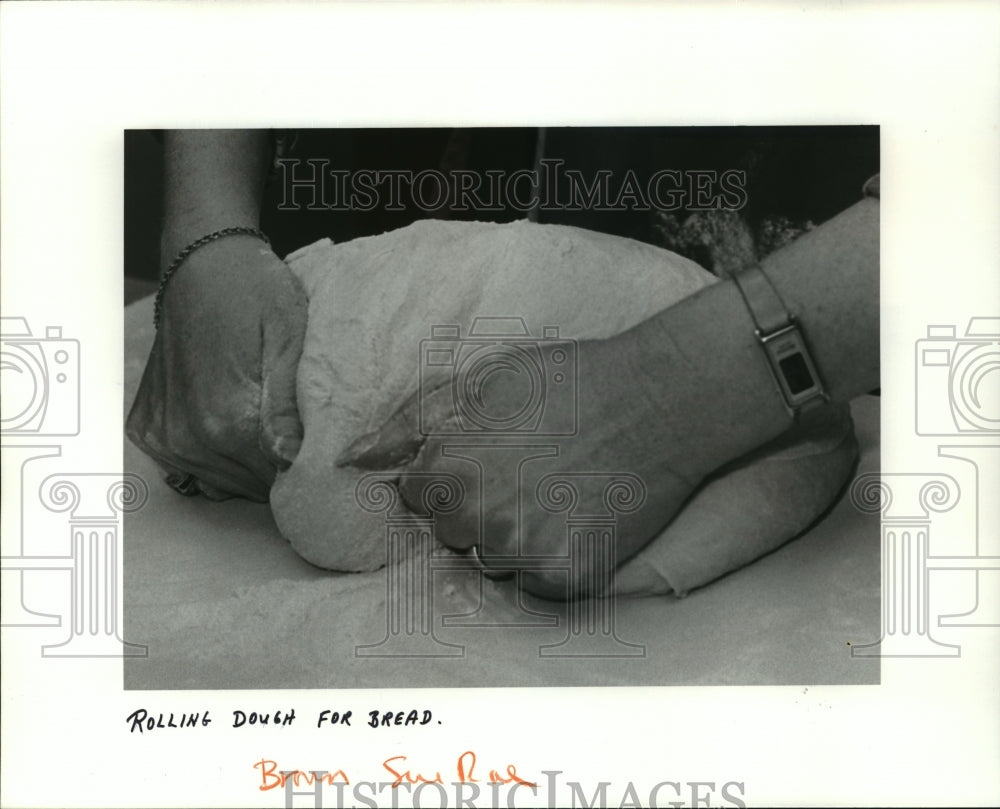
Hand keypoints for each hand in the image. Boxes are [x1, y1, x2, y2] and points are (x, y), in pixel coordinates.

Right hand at [127, 235, 306, 501]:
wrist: (203, 264)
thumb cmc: (255, 293)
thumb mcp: (290, 339)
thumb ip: (289, 406)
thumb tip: (294, 459)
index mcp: (228, 421)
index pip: (280, 478)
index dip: (308, 466)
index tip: (323, 447)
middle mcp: (190, 438)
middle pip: (253, 485)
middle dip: (281, 467)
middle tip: (299, 431)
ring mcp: (164, 437)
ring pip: (224, 481)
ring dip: (249, 464)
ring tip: (268, 424)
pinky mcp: (149, 429)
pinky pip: (193, 468)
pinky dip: (218, 456)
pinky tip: (235, 425)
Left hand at [338, 337, 707, 597]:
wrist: (655, 400)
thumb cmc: (566, 382)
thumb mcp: (480, 382)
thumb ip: (408, 423)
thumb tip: (351, 459)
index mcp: (443, 470)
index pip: (416, 499)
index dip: (452, 478)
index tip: (491, 458)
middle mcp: (473, 518)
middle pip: (452, 535)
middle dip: (479, 509)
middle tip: (529, 472)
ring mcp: (520, 551)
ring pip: (494, 560)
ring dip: (515, 537)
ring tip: (556, 493)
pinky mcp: (564, 576)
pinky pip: (536, 582)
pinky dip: (553, 559)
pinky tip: (577, 518)